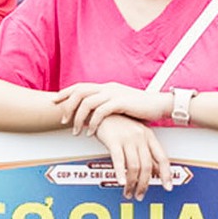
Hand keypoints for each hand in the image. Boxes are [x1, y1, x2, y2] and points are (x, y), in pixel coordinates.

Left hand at [54, 83, 170, 135]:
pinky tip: (91, 132)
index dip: (65, 93)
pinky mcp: (121, 102)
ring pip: (87, 102)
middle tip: (62, 121)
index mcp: (107, 86)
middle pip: (79, 92)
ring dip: (78, 117)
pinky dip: (92, 123)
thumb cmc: (144, 107)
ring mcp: (114, 94)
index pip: (81, 86)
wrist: (162, 104)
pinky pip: (100, 112)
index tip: (55, 102)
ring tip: (75, 130)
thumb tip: (96, 113)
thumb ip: (109, 104)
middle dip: (67, 106)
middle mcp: (108, 87)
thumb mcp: (122, 103)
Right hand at [95, 116, 172, 200]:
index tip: (168, 187)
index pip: (162, 158)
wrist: (101, 110)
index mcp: (149, 136)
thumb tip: (155, 171)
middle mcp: (141, 137)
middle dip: (144, 184)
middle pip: (147, 166)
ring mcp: (127, 138)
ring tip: (128, 193)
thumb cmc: (118, 124)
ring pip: (134, 166)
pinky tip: (121, 182)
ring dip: (131, 183)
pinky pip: (118, 160)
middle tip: (139, 195)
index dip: (166, 174)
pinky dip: (120, 173)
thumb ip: (145, 152)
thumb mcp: (136, 135)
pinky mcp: (113, 140)